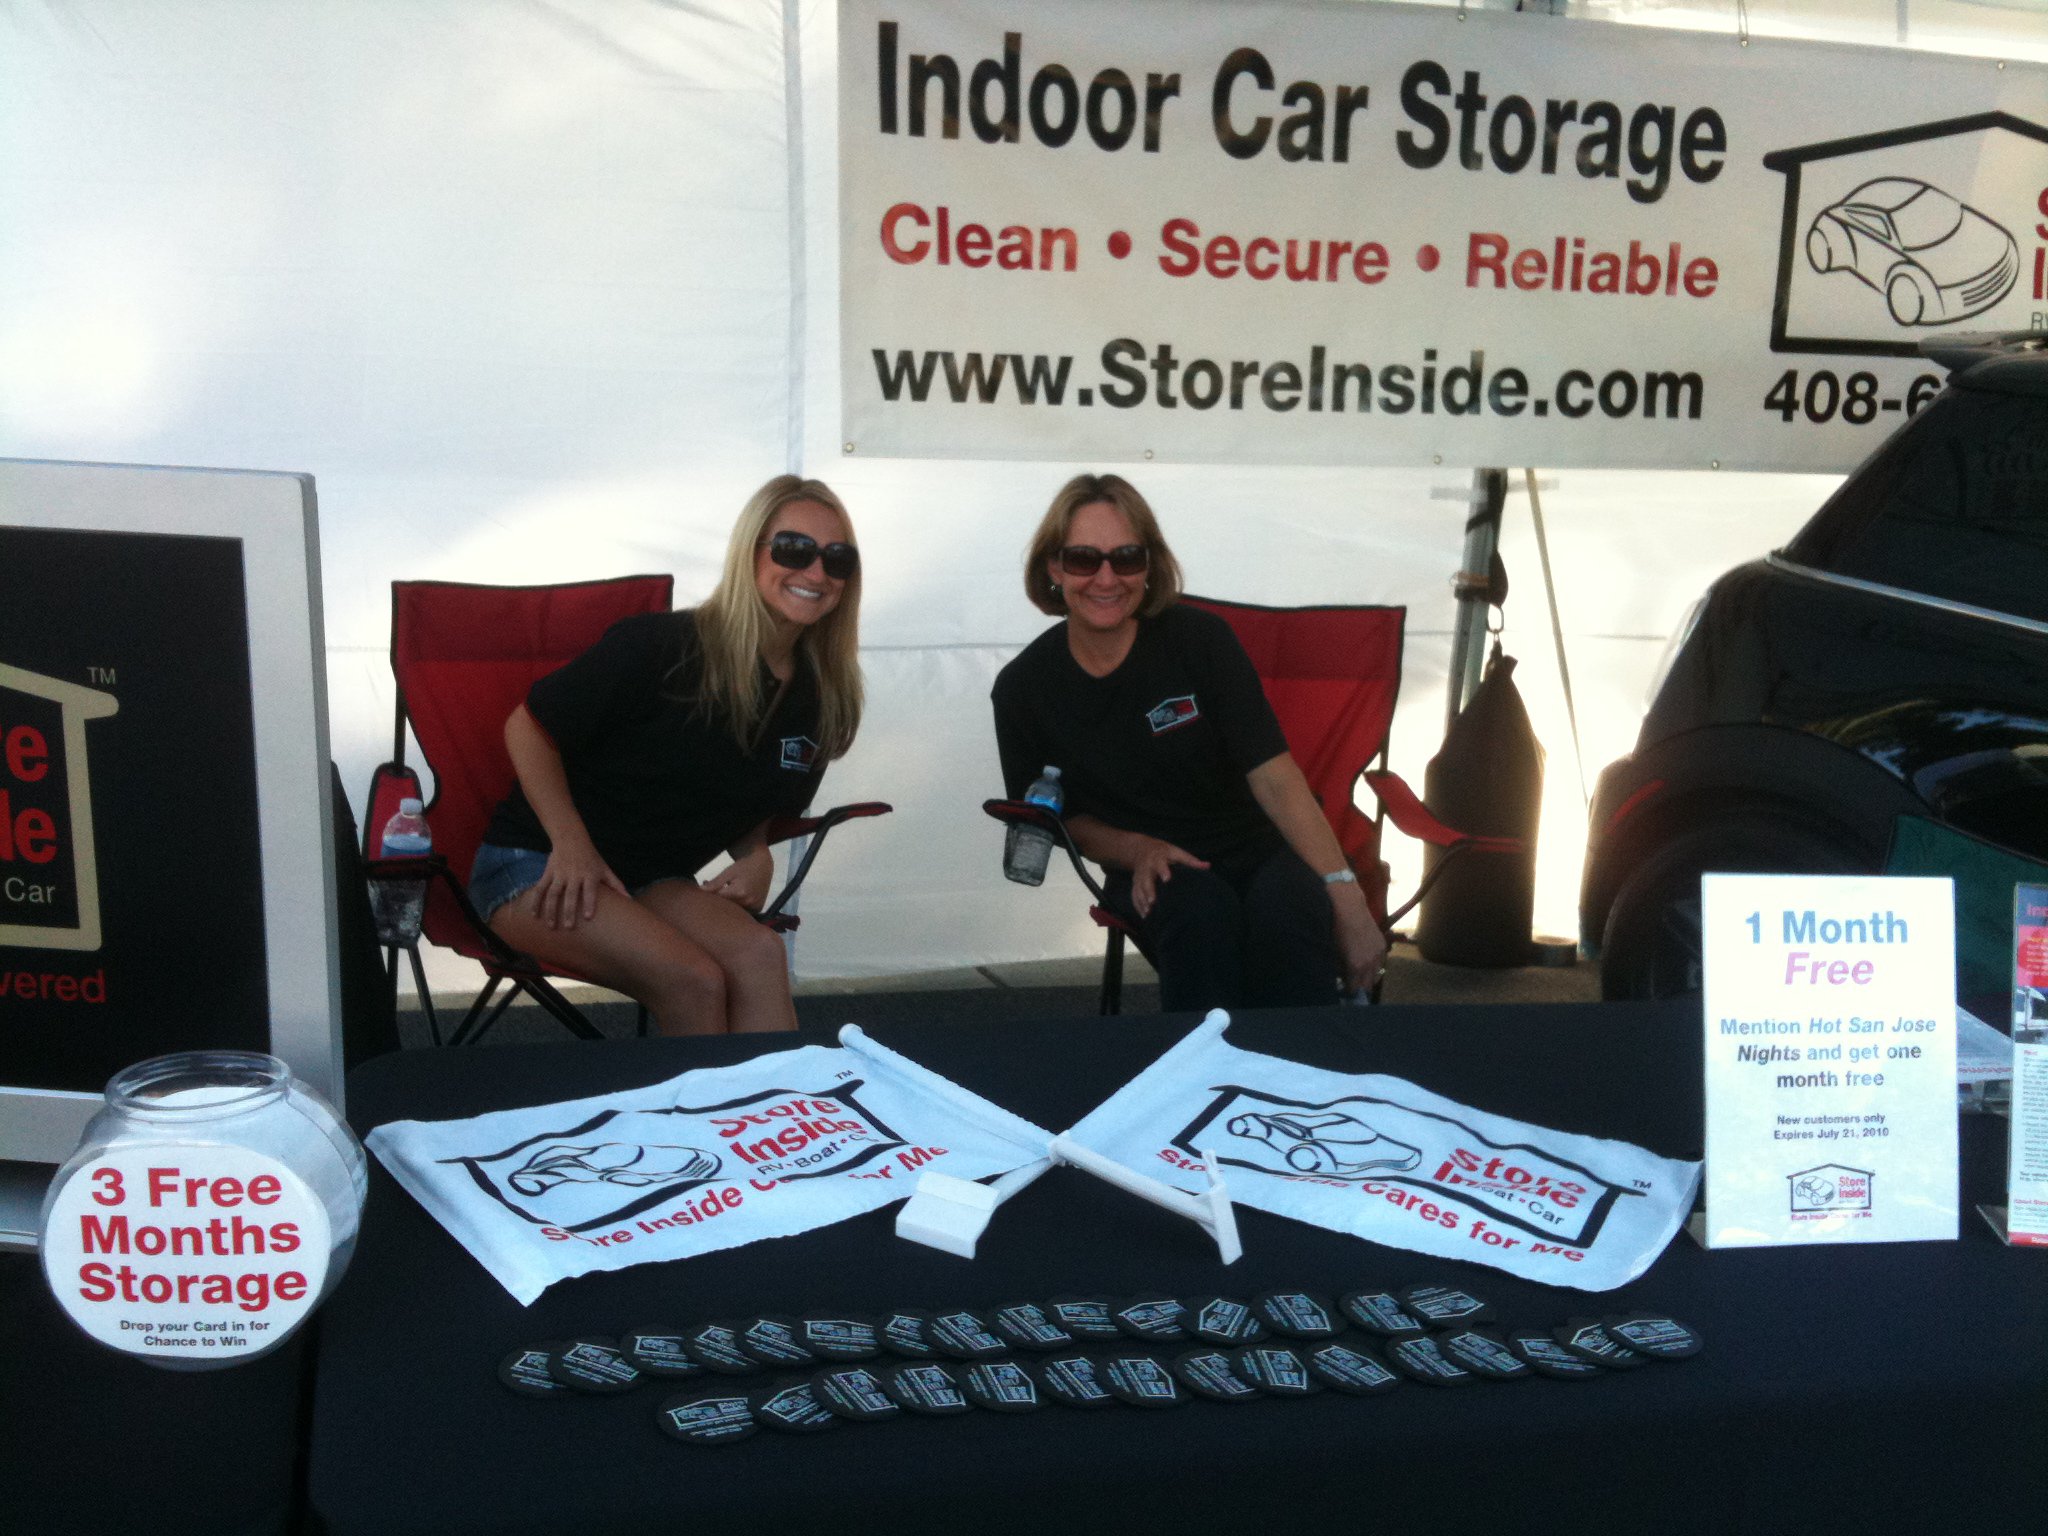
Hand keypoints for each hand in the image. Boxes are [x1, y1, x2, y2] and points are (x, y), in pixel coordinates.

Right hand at [528, 838, 627, 929]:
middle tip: (569, 927)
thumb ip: (616, 884)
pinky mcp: (548, 873)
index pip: (590, 890)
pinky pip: (540, 889)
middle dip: (568, 911)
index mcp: (589, 875)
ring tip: (552, 926)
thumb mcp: (605, 869)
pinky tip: (534, 915)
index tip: (587, 917)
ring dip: (551, 910)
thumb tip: (630, 899)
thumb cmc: (591, 858)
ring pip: (553, 894)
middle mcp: (574, 875)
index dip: (589, 903)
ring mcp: (559, 874)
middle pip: (570, 895)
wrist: (571, 839)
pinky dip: (536, 902)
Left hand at [703, 845, 772, 910]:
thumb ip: (715, 883)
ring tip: (724, 892)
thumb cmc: (744, 866)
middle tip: (711, 891)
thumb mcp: (729, 872)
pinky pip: (743, 911)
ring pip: (734, 910)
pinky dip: (737, 907)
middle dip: (717, 900)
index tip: (704, 889)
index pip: (718, 899)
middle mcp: (748, 901)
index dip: (710, 895)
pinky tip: (734, 898)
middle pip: (726, 907)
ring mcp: (755, 906)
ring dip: (727, 905)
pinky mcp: (758, 908)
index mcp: (740, 892)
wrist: (763, 864)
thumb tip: (700, 890)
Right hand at [1129, 837, 1209, 918]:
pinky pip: (1134, 894)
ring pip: (1139, 889)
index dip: (1163, 871)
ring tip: (1148, 913)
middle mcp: (1147, 867)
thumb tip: (1207, 866)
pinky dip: (1138, 905)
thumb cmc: (1164, 853)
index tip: (1167, 879)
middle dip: (1149, 891)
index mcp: (1158, 858)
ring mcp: (1139, 876)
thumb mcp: (1176, 852)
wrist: (1142, 849)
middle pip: (1146, 880)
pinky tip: (1144, 915)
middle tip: (1153, 902)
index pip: (1160, 864)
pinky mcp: (1135, 883)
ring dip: (1142, 901)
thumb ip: (1191, 861)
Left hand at [1329, 880, 1388, 995]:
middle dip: (1358, 988)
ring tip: (1358, 978)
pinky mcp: (1382, 945)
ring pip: (1375, 975)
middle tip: (1350, 987)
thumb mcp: (1333, 951)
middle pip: (1366, 985)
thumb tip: (1338, 977)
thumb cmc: (1335, 928)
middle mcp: (1370, 963)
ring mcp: (1378, 954)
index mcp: (1356, 966)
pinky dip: (1373, 967)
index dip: (1348, 992)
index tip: (1342, 992)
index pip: (1354, 989)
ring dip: (1367, 978)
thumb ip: (1337, 968)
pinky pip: (1380, 963)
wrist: (1348, 906)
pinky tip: (1365, 965)